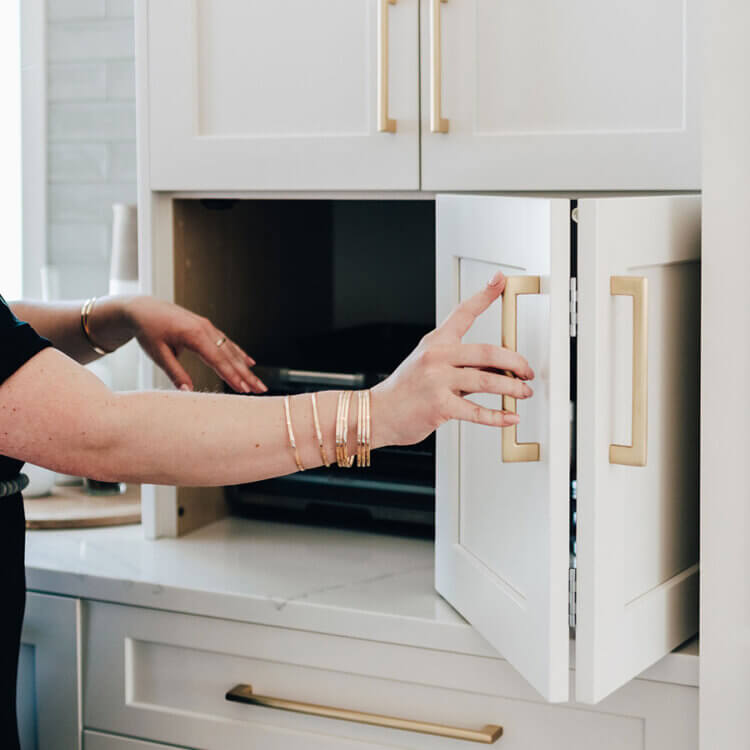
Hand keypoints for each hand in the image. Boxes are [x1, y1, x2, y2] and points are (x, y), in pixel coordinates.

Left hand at [122, 296, 265, 393]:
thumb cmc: (148, 330)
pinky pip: (226, 342)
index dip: (231, 376)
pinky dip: (239, 353)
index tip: (243, 389)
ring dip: (245, 367)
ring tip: (257, 383)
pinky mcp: (206, 328)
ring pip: (231, 350)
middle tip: (260, 389)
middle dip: (246, 374)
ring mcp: (208, 327)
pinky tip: (249, 362)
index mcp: (194, 334)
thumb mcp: (157, 353)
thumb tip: (188, 391)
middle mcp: (205, 328)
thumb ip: (175, 373)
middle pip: (230, 356)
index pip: (217, 359)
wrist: (142, 308)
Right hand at [372, 271, 533, 446]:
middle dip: (516, 362)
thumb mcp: (430, 366)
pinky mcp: (439, 406)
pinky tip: (511, 417)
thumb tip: (499, 370)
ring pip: (487, 381)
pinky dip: (498, 416)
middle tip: (527, 371)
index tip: (499, 279)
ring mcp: (437, 380)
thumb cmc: (406, 390)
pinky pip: (476, 411)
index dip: (484, 295)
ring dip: (513, 388)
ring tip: (524, 392)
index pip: (463, 312)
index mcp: (436, 341)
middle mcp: (436, 356)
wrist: (378, 413)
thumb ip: (462, 364)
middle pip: (488, 352)